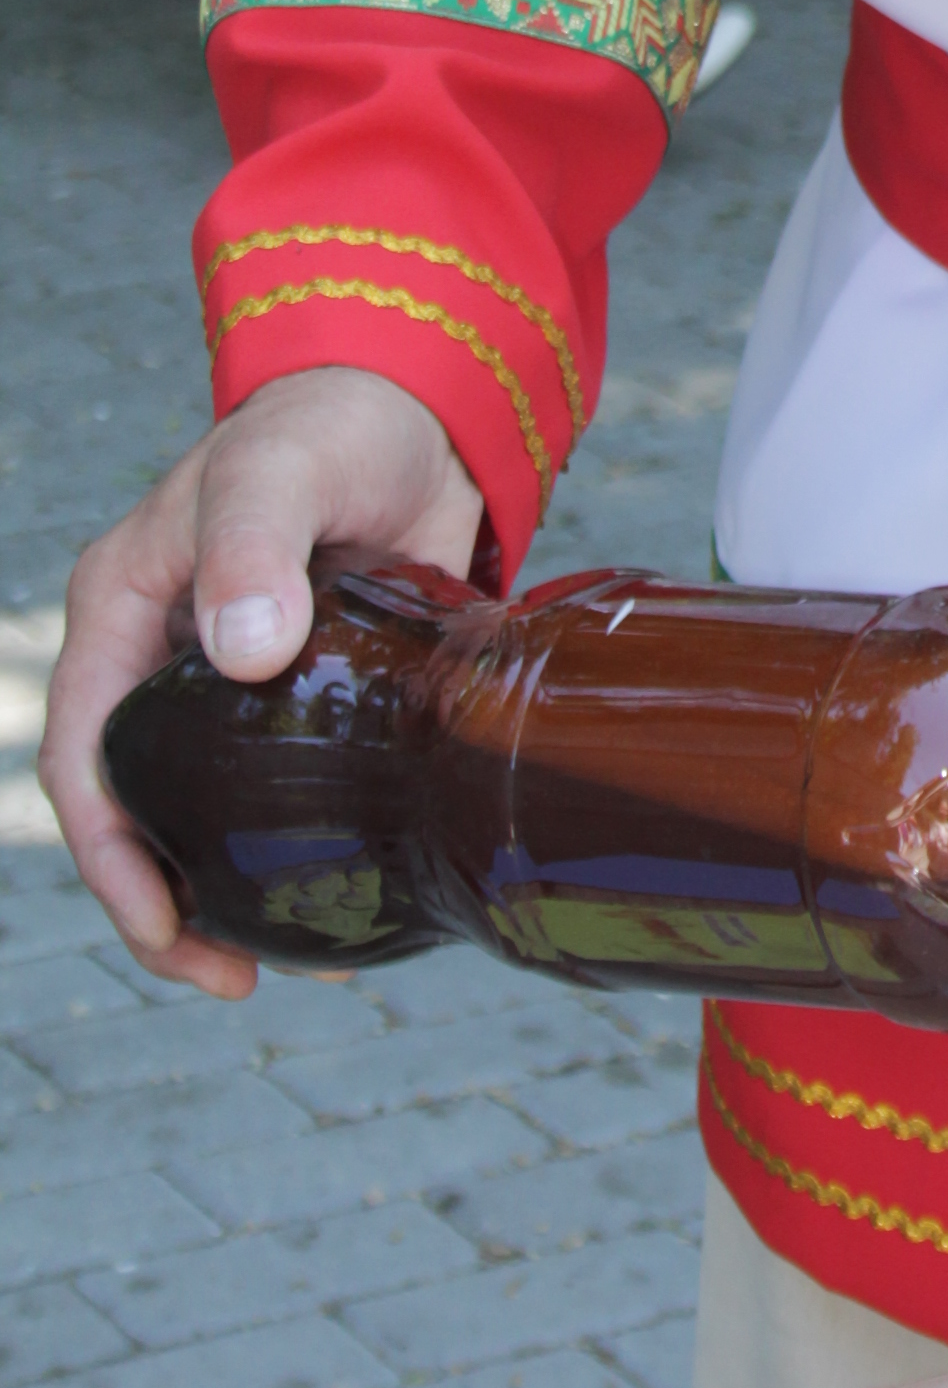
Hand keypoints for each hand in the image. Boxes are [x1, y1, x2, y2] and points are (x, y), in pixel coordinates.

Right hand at [41, 369, 483, 998]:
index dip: (110, 858)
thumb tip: (243, 651)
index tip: (162, 929)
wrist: (423, 408)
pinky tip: (347, 890)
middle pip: (134, 806)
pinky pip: (283, 785)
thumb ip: (255, 548)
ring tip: (292, 962)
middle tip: (230, 980)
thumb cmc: (332, 422)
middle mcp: (162, 655)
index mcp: (122, 610)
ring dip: (231, 887)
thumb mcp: (280, 471)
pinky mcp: (302, 691)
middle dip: (165, 903)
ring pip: (205, 808)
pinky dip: (301, 842)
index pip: (84, 758)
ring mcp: (230, 680)